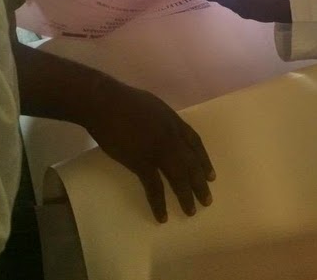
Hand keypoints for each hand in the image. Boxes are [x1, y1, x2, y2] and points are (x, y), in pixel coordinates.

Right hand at [86, 75, 214, 222]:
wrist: (105, 103)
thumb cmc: (124, 101)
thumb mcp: (153, 105)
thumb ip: (163, 120)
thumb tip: (165, 131)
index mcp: (174, 121)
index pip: (195, 143)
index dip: (204, 160)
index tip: (211, 176)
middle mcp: (171, 137)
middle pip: (191, 163)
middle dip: (200, 183)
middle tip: (207, 200)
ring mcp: (157, 150)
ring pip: (178, 177)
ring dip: (186, 196)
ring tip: (191, 211)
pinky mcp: (140, 162)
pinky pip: (154, 187)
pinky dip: (159, 203)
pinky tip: (162, 216)